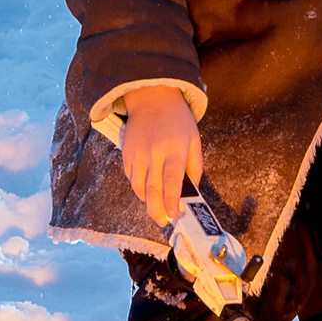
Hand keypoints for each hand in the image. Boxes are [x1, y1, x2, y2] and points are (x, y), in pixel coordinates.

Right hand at [119, 85, 202, 226]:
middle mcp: (154, 153)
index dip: (171, 201)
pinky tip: (148, 186)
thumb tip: (193, 191)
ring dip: (147, 200)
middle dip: (156, 210)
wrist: (152, 98)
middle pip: (152, 189)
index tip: (173, 216)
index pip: (172, 181)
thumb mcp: (194, 140)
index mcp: (175, 149)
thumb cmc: (178, 121)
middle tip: (162, 222)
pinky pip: (131, 178)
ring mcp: (138, 154)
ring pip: (138, 187)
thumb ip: (195, 167)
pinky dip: (139, 187)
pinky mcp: (126, 153)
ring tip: (157, 206)